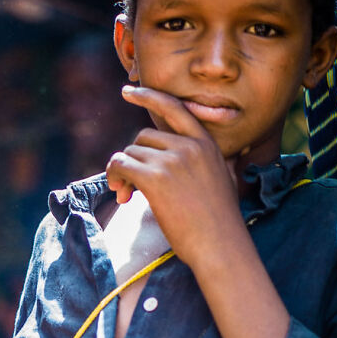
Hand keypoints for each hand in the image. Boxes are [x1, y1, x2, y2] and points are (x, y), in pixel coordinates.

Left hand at [105, 85, 242, 271]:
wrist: (220, 246)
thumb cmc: (219, 223)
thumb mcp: (222, 180)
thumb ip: (208, 162)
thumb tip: (197, 158)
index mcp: (206, 143)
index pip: (174, 107)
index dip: (148, 96)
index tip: (128, 91)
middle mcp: (190, 146)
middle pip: (143, 137)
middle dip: (133, 160)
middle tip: (128, 188)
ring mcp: (173, 160)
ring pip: (130, 152)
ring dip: (121, 174)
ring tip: (126, 197)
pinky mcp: (155, 178)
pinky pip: (120, 165)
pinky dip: (114, 178)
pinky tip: (122, 196)